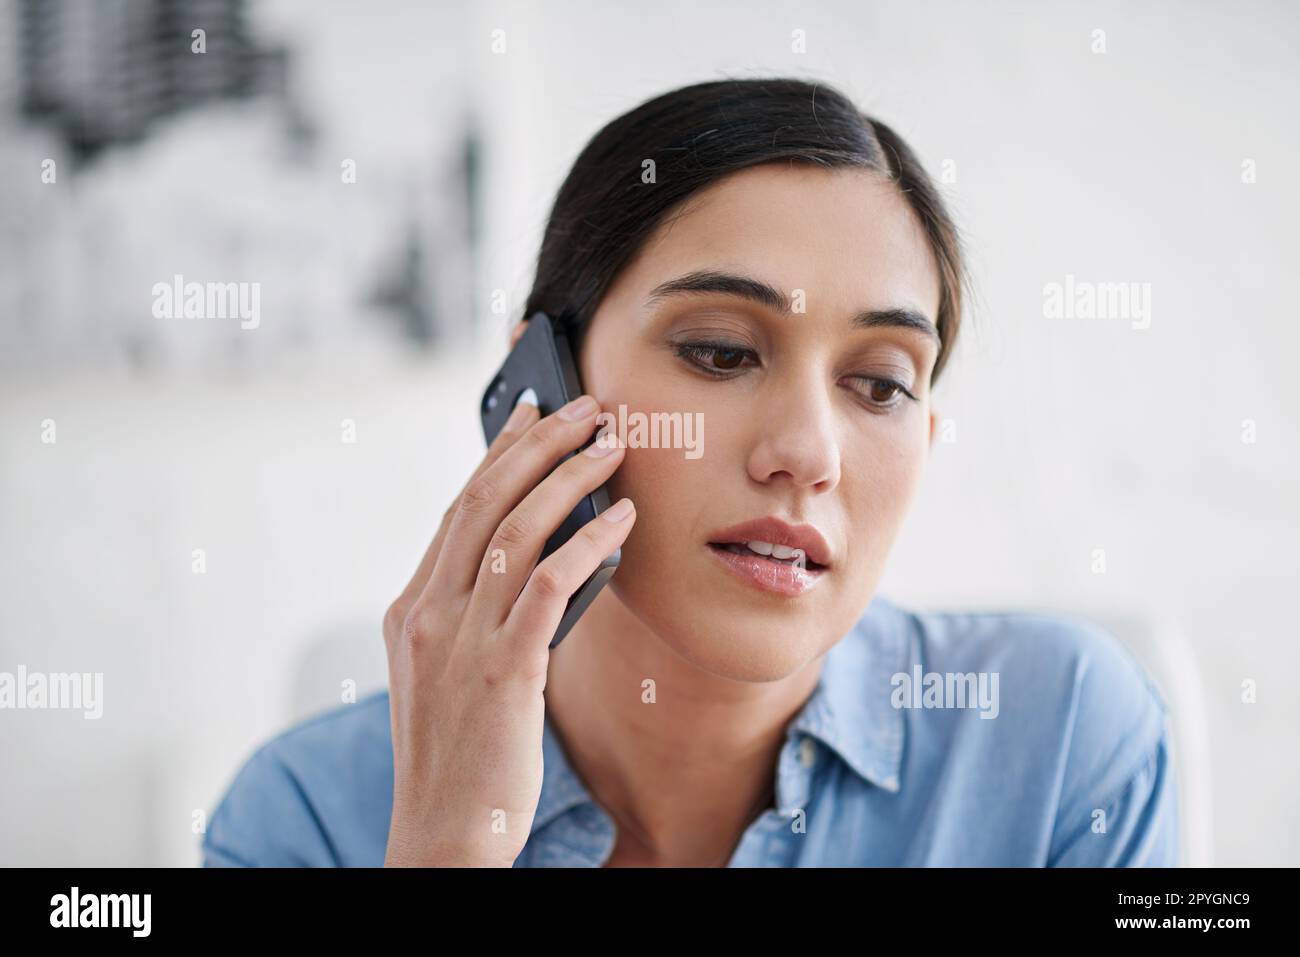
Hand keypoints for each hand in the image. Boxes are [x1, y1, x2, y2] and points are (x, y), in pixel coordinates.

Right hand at [382, 395, 633, 866]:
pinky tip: (623, 520)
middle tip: (582, 404)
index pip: (457, 511)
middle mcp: (427, 613)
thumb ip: (480, 615)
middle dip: (536, 443)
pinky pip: (547, 585)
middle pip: (483, 501)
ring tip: (611, 443)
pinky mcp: (504, 670)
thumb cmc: (461, 755)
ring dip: (569, 477)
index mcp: (411, 610)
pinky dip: (588, 542)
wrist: (442, 834)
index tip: (531, 413)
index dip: (497, 455)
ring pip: (515, 529)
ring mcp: (460, 640)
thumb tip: (541, 558)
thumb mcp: (454, 673)